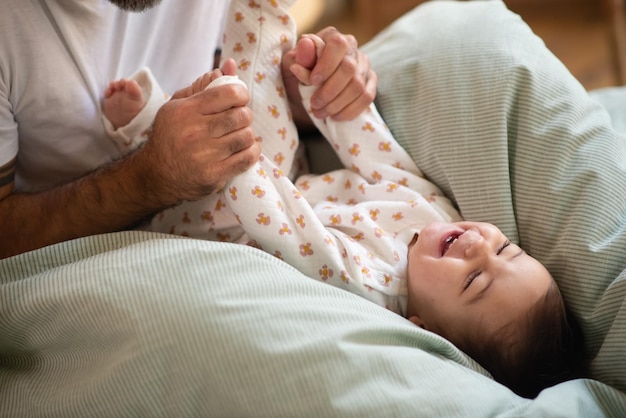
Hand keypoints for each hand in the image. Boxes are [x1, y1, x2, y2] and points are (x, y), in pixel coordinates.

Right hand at [135, 63, 259, 205]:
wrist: (157, 174)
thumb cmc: (171, 136)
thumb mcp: (178, 106)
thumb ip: (204, 85)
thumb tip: (229, 65)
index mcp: (187, 110)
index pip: (229, 93)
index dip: (241, 94)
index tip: (239, 100)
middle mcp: (195, 131)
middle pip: (241, 116)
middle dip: (245, 116)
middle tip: (238, 120)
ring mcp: (205, 155)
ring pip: (246, 137)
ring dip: (247, 135)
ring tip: (238, 136)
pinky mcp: (214, 174)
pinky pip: (247, 158)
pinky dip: (251, 152)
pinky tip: (244, 149)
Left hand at [282, 27, 376, 121]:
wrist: (304, 95)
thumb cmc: (295, 77)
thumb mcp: (289, 67)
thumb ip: (298, 57)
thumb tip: (306, 42)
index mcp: (331, 36)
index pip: (337, 45)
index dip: (327, 65)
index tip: (313, 82)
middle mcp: (352, 47)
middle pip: (349, 68)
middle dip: (330, 90)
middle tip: (314, 104)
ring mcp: (363, 65)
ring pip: (358, 85)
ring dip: (338, 104)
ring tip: (321, 113)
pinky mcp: (370, 82)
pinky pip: (366, 97)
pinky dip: (350, 110)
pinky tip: (335, 116)